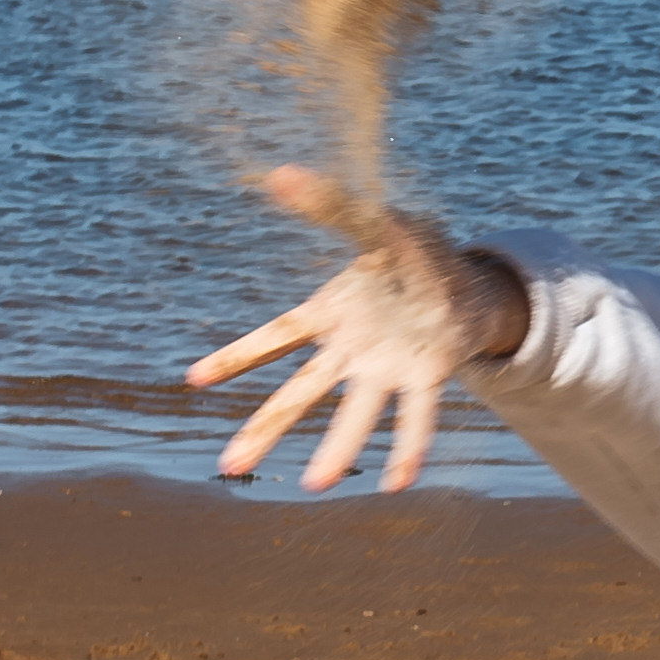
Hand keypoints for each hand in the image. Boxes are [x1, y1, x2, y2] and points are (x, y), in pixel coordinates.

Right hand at [186, 166, 529, 491]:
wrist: (467, 281)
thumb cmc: (414, 253)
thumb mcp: (375, 222)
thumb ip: (332, 204)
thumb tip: (280, 173)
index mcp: (331, 313)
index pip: (275, 336)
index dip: (236, 357)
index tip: (192, 380)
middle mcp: (351, 350)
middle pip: (302, 393)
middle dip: (266, 428)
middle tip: (229, 467)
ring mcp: (386, 367)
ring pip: (355, 412)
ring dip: (336, 448)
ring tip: (316, 486)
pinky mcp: (426, 374)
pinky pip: (416, 415)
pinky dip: (408, 446)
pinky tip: (398, 482)